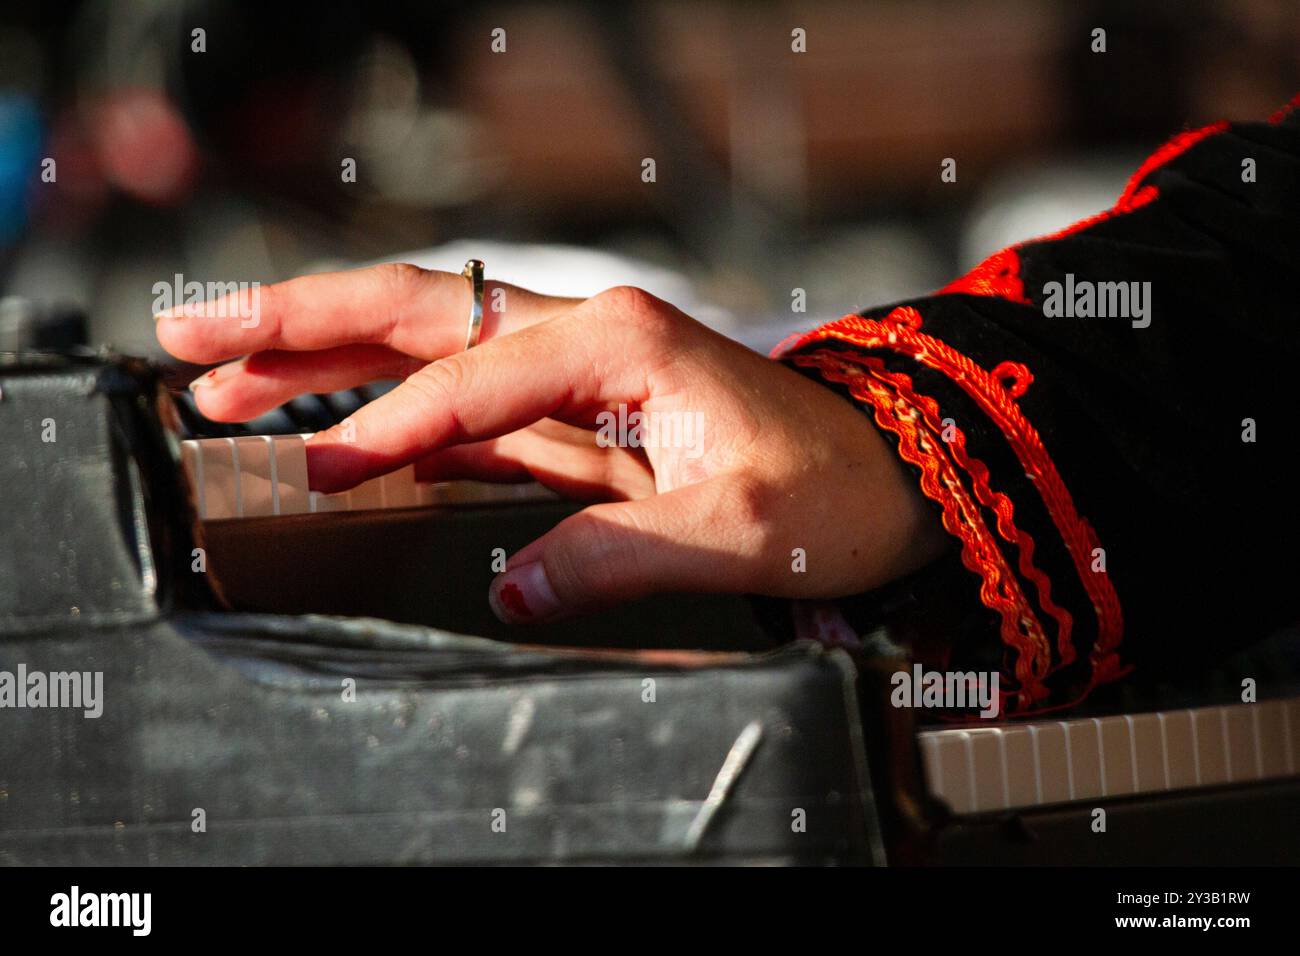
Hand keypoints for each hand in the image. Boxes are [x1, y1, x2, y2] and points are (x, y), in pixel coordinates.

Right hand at [157, 264, 946, 622]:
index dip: (391, 427)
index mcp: (620, 340)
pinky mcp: (573, 414)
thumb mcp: (737, 530)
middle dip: (303, 322)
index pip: (474, 380)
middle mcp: (584, 334)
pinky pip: (461, 405)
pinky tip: (330, 431)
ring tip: (224, 376)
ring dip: (324, 358)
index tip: (318, 473)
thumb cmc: (832, 490)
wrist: (887, 477)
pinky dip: (388, 413)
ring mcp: (571, 370)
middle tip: (195, 337)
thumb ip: (617, 556)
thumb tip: (511, 591)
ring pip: (426, 350)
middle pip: (419, 314)